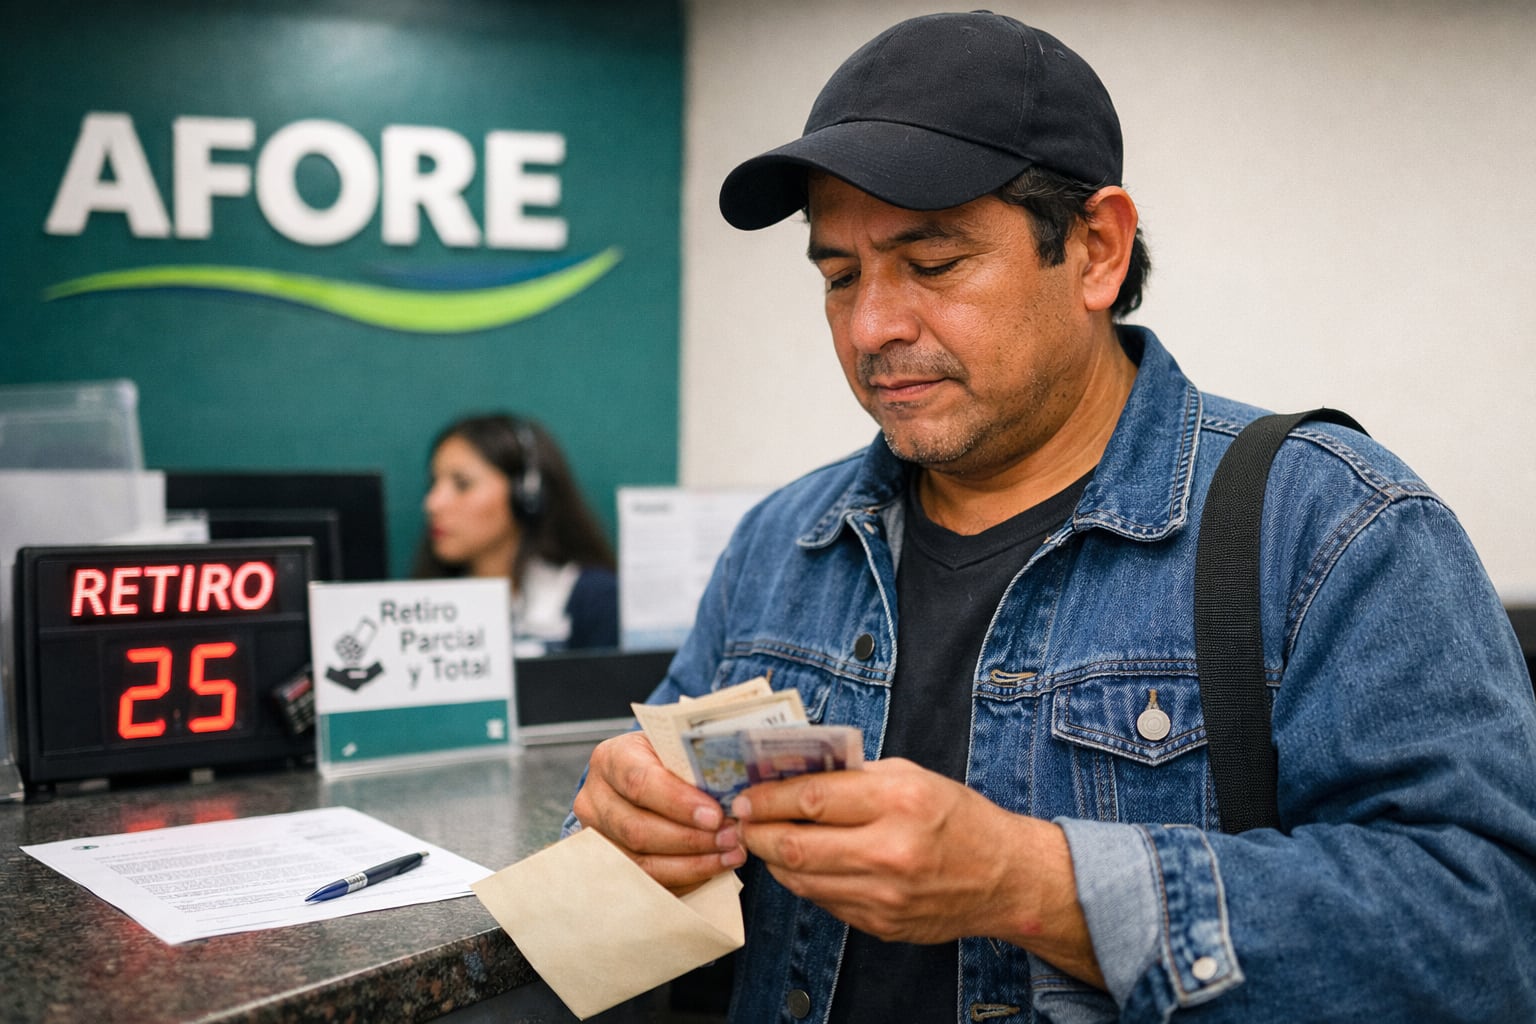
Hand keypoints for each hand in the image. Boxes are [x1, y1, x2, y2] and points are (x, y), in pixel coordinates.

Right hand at [571, 730, 745, 892]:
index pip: (639, 782)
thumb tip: (737, 790)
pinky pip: (645, 881)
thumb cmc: (664, 760)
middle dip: (690, 839)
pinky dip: (683, 879)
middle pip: (637, 829)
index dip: (678, 803)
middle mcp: (595, 798)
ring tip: (729, 856)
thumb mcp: (675, 748)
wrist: (640, 777)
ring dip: (692, 864)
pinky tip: (712, 869)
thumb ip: (695, 764)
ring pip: (640, 862)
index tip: (715, 816)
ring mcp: (596, 836)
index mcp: (611, 759)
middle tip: (732, 839)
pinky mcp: (607, 865)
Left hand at [731, 757, 1103, 987]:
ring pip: (800, 880)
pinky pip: (824, 902)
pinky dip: (804, 881)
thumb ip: (854, 776)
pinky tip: (803, 864)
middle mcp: (890, 850)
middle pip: (795, 845)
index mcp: (899, 801)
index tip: (746, 794)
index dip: (768, 796)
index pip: (812, 798)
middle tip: (744, 819)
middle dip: (757, 831)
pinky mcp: (881, 924)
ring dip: (773, 859)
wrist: (1005, 877)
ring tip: (766, 840)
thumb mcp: (911, 776)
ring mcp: (884, 895)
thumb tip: (794, 773)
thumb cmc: (957, 818)